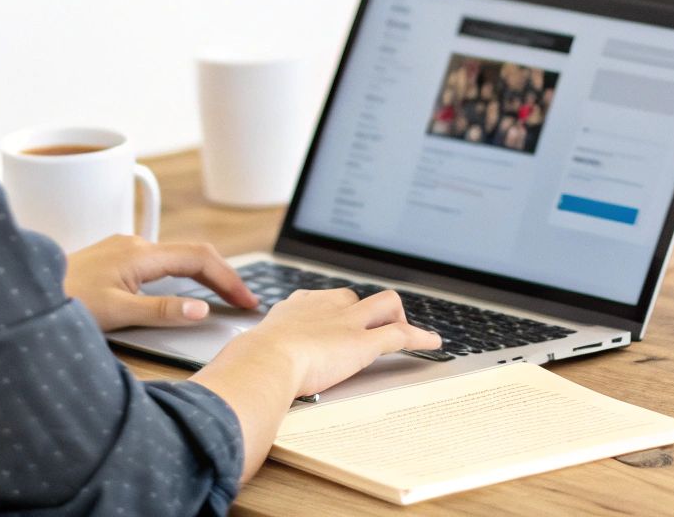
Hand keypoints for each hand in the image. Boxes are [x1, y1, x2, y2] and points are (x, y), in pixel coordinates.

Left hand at [62, 234, 257, 331]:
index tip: (247, 300)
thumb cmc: (63, 302)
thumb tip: (200, 310)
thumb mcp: (115, 314)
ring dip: (203, 275)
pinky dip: (182, 276)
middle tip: (244, 301)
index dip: (228, 279)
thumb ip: (161, 312)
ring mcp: (123, 249)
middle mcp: (135, 245)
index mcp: (140, 254)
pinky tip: (183, 292)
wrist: (22, 295)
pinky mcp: (115, 259)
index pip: (199, 258)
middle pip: (193, 255)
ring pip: (176, 258)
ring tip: (223, 297)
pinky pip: (160, 263)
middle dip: (222, 276)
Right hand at [220, 287, 443, 397]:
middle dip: (364, 312)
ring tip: (404, 332)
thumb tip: (239, 376)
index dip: (333, 310)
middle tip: (368, 332)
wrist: (264, 361)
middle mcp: (325, 307)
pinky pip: (401, 334)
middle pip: (354, 297)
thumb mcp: (251, 353)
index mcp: (296, 306)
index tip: (333, 321)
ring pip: (385, 304)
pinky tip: (433, 344)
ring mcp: (347, 322)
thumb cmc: (251, 363)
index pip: (321, 299)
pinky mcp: (364, 342)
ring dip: (396, 317)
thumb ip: (254, 358)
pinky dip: (421, 338)